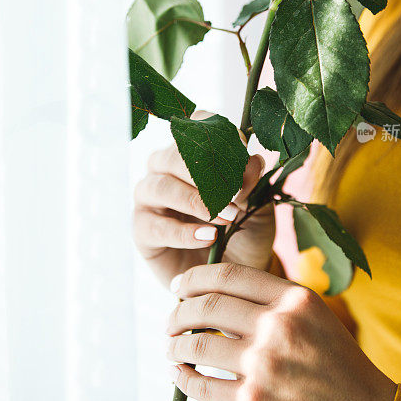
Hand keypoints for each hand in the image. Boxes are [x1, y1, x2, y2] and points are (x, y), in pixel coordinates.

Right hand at [133, 111, 275, 288]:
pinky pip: (156, 226)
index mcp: (193, 152)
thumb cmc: (244, 230)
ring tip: (225, 218)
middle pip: (173, 156)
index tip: (243, 156)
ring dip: (196, 201)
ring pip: (160, 187)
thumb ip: (253, 182)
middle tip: (236, 194)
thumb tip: (252, 160)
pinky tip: (209, 236)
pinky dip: (184, 232)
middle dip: (206, 173)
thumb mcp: (257, 205)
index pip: (196, 127)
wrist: (234, 274)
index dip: (218, 138)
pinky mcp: (142, 230)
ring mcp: (150, 198)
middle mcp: (165, 168)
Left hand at [165, 262, 396, 400]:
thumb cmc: (340, 368)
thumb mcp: (316, 319)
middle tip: (169, 321)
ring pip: (198, 345)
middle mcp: (278, 326)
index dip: (194, 279)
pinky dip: (184, 379)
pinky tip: (180, 376)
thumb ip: (274, 305)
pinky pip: (203, 386)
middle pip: (206, 306)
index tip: (178, 287)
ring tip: (171, 348)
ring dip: (175, 346)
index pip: (228, 276)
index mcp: (294, 299)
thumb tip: (218, 298)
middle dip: (178, 312)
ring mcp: (264, 365)